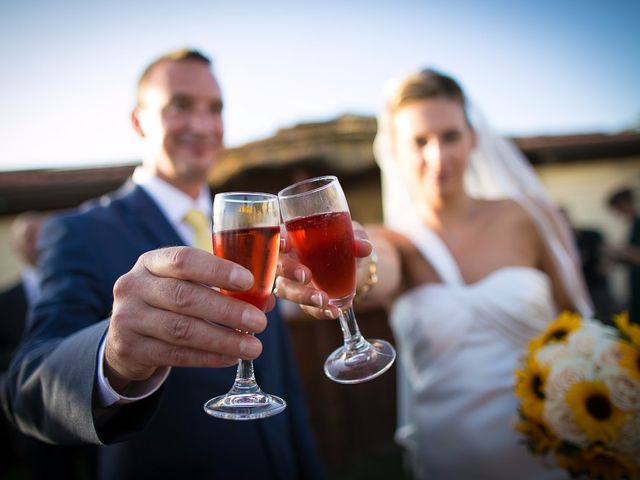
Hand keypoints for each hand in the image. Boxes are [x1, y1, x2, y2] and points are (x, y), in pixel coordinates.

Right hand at [104, 246, 268, 391]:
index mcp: (151, 262)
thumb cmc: (167, 301)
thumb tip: (265, 301)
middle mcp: (134, 286)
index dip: (217, 270)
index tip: (249, 281)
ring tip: (253, 346)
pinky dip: (208, 357)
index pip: (184, 260)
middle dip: (227, 311)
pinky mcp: (130, 349)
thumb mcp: (185, 284)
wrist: (126, 334)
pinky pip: (176, 355)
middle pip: (184, 297)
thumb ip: (221, 287)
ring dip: (222, 339)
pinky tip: (230, 357)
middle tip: (259, 322)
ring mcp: (128, 318)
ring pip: (181, 330)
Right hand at [275, 222, 372, 319]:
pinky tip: (333, 312)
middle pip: (278, 265)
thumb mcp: (352, 236)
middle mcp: (288, 259)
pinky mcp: (303, 299)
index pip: (277, 236)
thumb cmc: (345, 241)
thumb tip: (364, 247)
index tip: (284, 245)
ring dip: (303, 296)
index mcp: (294, 237)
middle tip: (306, 276)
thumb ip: (357, 239)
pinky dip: (319, 312)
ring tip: (323, 300)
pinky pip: (306, 307)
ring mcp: (292, 281)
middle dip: (289, 271)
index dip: (276, 241)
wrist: (353, 265)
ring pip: (287, 290)